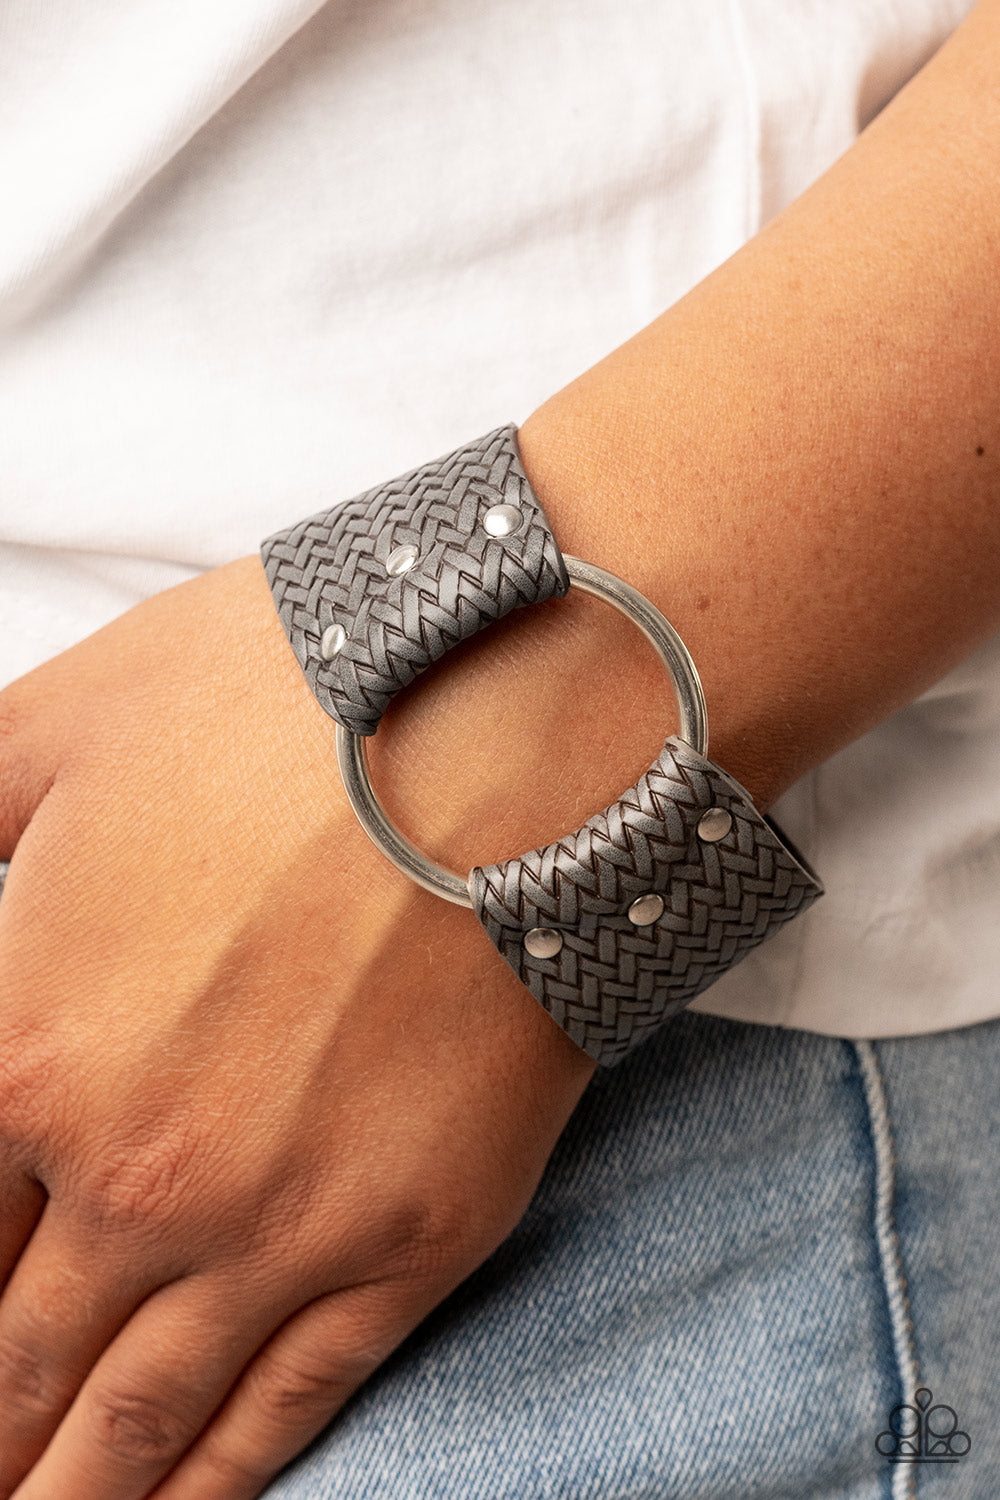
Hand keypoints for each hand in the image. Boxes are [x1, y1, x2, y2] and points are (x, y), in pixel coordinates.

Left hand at [0, 556, 596, 1499]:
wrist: (517, 724)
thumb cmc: (283, 705)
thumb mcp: (50, 728)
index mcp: (21, 1048)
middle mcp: (133, 1176)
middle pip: (13, 1356)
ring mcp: (278, 1226)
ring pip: (136, 1417)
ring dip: (66, 1494)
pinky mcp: (410, 1239)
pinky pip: (287, 1405)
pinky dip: (215, 1483)